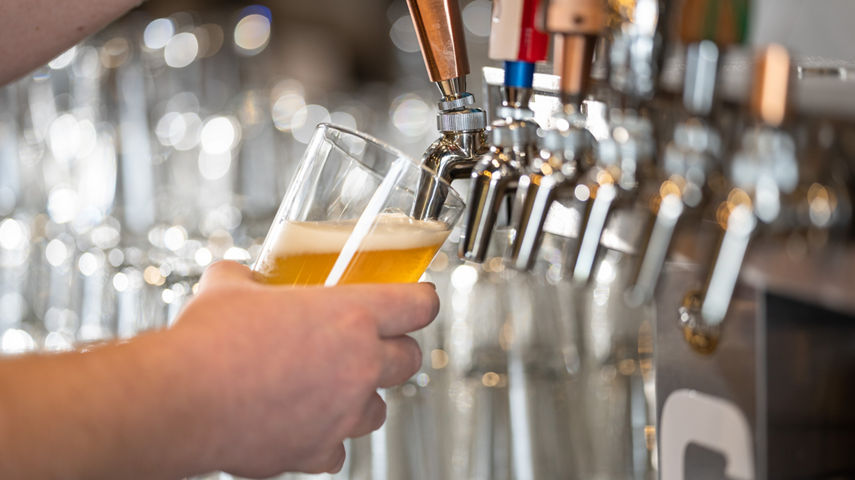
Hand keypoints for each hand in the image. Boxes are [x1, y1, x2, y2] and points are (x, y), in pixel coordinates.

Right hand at [172, 261, 438, 477]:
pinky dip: (327, 438)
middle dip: (396, 350)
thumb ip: (248, 278)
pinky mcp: (317, 450)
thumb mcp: (229, 286)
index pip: (419, 305)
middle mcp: (358, 365)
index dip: (422, 300)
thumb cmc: (207, 342)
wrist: (180, 400)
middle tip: (374, 345)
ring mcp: (343, 413)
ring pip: (380, 409)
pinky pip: (339, 449)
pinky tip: (305, 424)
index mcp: (351, 315)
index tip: (418, 300)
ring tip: (335, 388)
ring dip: (364, 397)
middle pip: (410, 359)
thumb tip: (243, 276)